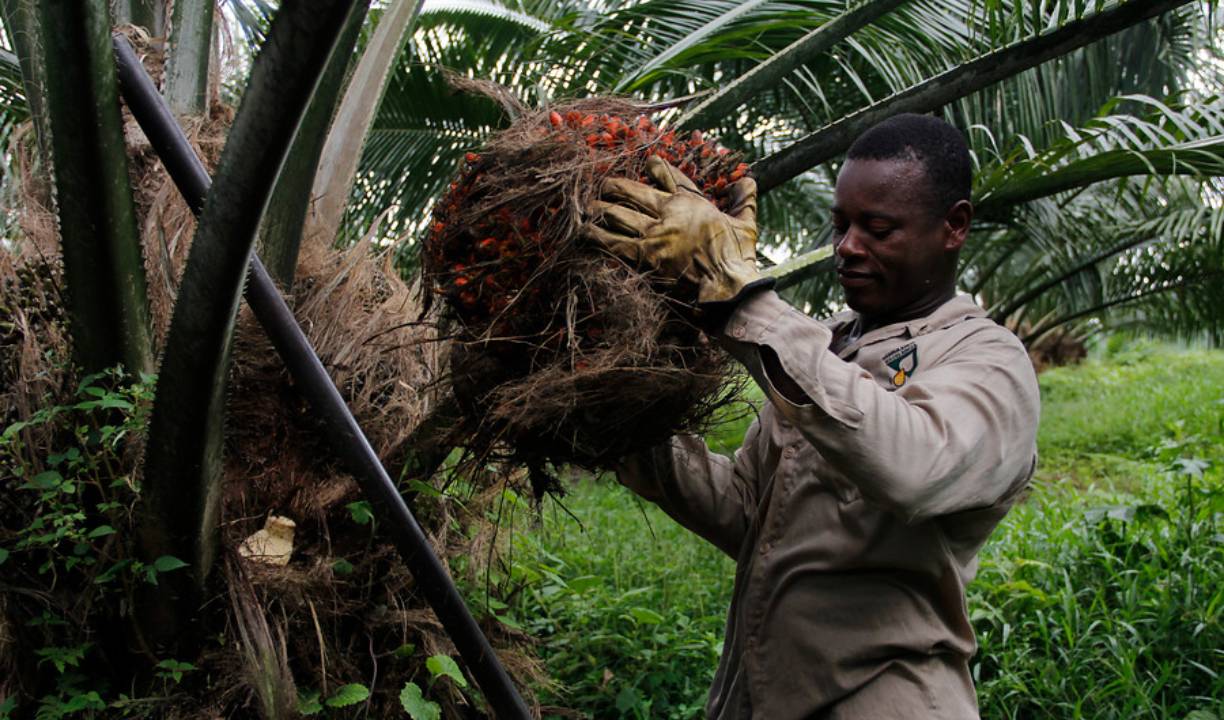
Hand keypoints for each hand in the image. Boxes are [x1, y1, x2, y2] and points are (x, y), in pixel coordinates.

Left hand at [584, 156, 770, 305]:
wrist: (727, 286)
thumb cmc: (738, 256)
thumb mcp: (746, 223)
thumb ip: (744, 200)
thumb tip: (748, 179)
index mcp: (690, 202)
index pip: (668, 176)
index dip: (656, 167)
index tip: (649, 163)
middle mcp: (667, 213)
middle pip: (632, 191)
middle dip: (615, 185)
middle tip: (604, 184)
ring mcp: (652, 234)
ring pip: (616, 212)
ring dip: (599, 207)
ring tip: (588, 205)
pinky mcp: (642, 256)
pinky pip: (611, 242)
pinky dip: (595, 235)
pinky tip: (583, 231)